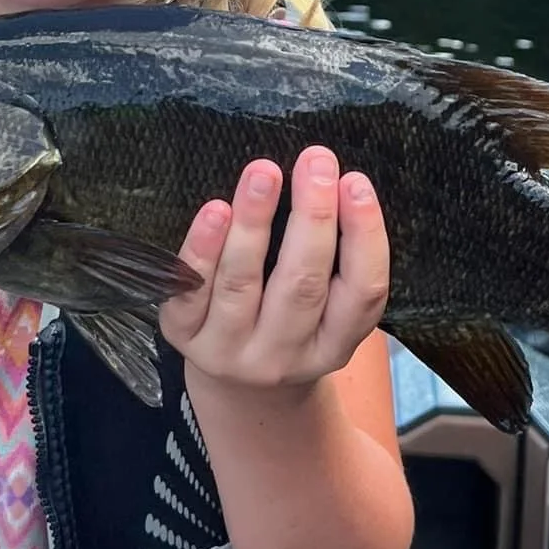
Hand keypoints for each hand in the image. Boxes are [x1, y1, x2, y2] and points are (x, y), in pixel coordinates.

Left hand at [158, 145, 389, 395]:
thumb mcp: (326, 309)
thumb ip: (336, 258)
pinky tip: (215, 210)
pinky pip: (191, 291)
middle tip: (316, 161)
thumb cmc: (289, 320)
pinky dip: (202, 249)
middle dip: (312, 216)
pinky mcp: (184, 338)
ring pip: (243, 283)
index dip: (364, 236)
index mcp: (334, 346)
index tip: (355, 181)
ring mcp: (230, 351)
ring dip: (255, 222)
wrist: (236, 386)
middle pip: (303, 284)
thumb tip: (331, 178)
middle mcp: (284, 356)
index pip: (362, 293)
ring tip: (263, 172)